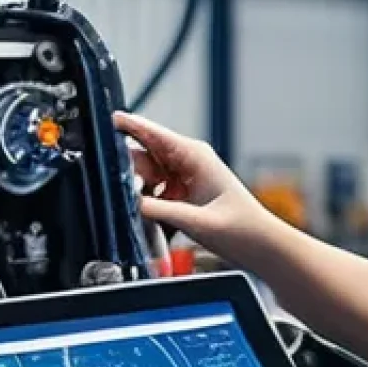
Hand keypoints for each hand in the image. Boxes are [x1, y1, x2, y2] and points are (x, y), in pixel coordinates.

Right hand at [112, 112, 267, 261]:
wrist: (262, 246)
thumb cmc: (242, 229)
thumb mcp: (197, 221)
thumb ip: (160, 211)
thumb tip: (129, 202)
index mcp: (194, 155)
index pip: (152, 133)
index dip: (127, 125)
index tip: (105, 120)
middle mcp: (188, 161)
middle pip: (143, 156)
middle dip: (128, 173)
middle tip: (124, 193)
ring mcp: (184, 177)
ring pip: (145, 177)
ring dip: (138, 192)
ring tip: (141, 211)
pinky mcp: (183, 195)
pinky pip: (153, 193)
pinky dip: (147, 204)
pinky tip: (150, 219)